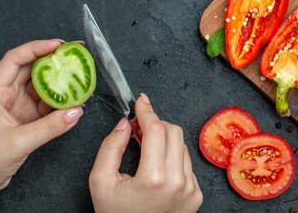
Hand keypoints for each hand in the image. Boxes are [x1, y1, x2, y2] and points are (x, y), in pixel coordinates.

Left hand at [0, 40, 83, 211]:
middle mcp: (6, 94)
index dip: (36, 48)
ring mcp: (18, 104)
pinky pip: (47, 101)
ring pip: (41, 84)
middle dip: (52, 58)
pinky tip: (74, 98)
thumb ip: (50, 127)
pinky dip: (61, 99)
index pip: (14, 60)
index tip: (58, 45)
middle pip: (30, 67)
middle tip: (74, 53)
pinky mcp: (28, 116)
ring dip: (59, 79)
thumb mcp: (19, 142)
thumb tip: (77, 111)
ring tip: (79, 73)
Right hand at [89, 94, 202, 212]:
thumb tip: (124, 123)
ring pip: (182, 146)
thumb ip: (110, 147)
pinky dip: (172, 158)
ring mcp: (191, 189)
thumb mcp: (100, 182)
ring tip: (146, 151)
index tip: (140, 101)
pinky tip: (157, 168)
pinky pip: (186, 164)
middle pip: (173, 132)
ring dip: (165, 141)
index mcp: (154, 178)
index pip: (156, 129)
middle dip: (156, 124)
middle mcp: (178, 182)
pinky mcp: (197, 195)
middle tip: (139, 128)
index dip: (146, 111)